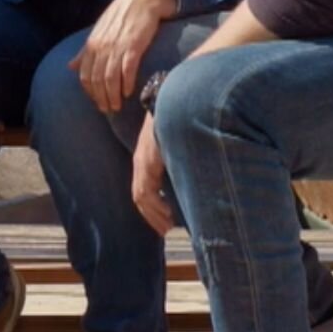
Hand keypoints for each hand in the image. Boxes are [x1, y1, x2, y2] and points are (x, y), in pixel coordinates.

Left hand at [69, 0, 176, 113]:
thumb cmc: (121, 17)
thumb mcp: (99, 32)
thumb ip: (85, 51)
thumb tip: (70, 66)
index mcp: (92, 44)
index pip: (85, 75)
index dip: (90, 92)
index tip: (97, 102)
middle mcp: (102, 47)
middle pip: (97, 80)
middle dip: (101, 98)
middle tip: (108, 109)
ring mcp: (117, 47)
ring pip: (110, 78)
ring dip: (113, 96)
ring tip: (117, 106)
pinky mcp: (134, 46)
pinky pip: (127, 70)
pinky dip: (126, 83)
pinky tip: (128, 92)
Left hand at [131, 111, 172, 235]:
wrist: (170, 100)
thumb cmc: (177, 122)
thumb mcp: (176, 145)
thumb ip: (178, 162)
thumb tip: (191, 177)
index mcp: (146, 160)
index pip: (144, 192)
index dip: (152, 210)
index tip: (165, 222)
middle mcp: (141, 163)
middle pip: (140, 199)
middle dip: (153, 217)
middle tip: (166, 231)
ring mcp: (142, 163)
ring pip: (142, 198)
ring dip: (155, 215)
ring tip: (168, 227)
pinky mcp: (147, 162)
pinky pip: (146, 191)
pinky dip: (156, 205)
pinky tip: (168, 214)